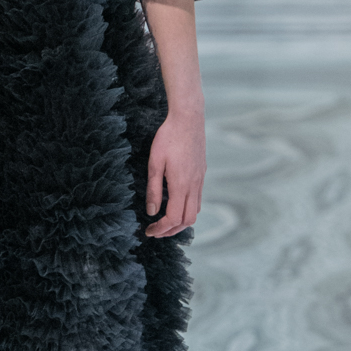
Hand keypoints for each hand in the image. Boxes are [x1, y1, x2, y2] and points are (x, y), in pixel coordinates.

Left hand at [144, 108, 205, 238]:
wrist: (188, 119)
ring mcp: (200, 180)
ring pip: (196, 212)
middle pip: (188, 220)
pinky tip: (176, 204)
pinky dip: (187, 209)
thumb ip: (153, 189)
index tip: (148, 231)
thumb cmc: (168, 138)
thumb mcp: (155, 163)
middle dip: (172, 231)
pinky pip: (198, 200)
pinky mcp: (202, 174)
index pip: (173, 218)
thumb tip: (152, 212)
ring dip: (181, 221)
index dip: (160, 229)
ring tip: (165, 221)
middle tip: (156, 231)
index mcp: (181, 185)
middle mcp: (194, 186)